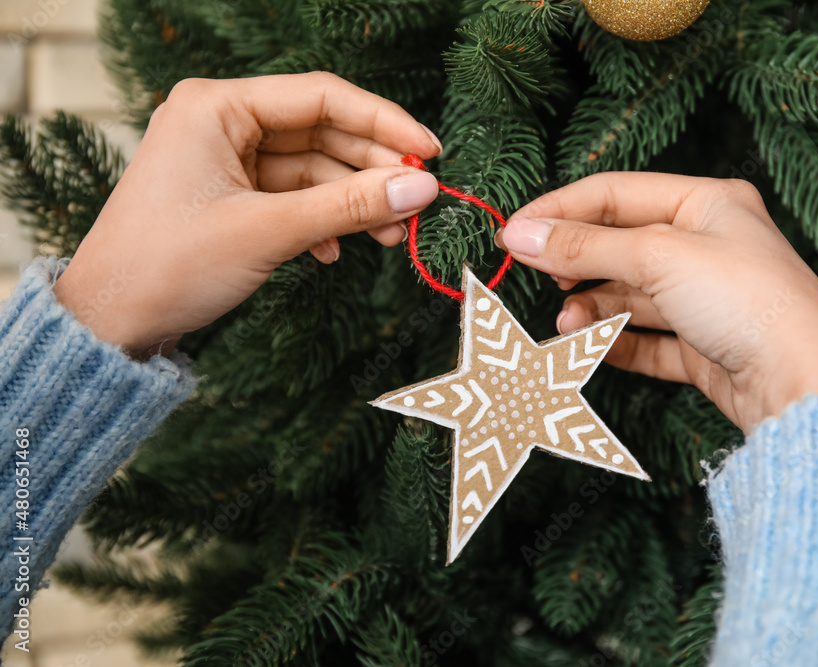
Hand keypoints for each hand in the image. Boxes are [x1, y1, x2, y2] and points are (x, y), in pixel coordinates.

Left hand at [53, 72, 441, 359]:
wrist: (110, 321)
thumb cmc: (169, 265)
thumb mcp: (270, 231)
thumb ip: (351, 205)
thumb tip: (423, 187)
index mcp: (216, 106)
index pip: (322, 96)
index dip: (384, 123)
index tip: (430, 152)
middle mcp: (220, 122)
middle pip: (321, 132)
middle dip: (371, 171)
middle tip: (418, 201)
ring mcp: (224, 160)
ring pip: (311, 169)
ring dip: (352, 202)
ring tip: (392, 235)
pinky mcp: (229, 195)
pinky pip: (292, 196)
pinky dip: (320, 221)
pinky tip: (334, 251)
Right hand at [495, 173, 817, 432]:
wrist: (802, 383)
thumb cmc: (750, 302)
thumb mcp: (660, 257)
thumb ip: (586, 246)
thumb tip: (522, 233)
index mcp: (708, 204)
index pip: (616, 194)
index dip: (560, 210)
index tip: (512, 232)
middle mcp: (709, 247)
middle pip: (621, 244)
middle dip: (576, 261)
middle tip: (532, 273)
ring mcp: (707, 299)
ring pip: (631, 295)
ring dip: (593, 306)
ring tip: (566, 321)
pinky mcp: (705, 346)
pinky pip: (647, 338)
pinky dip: (616, 340)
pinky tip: (589, 344)